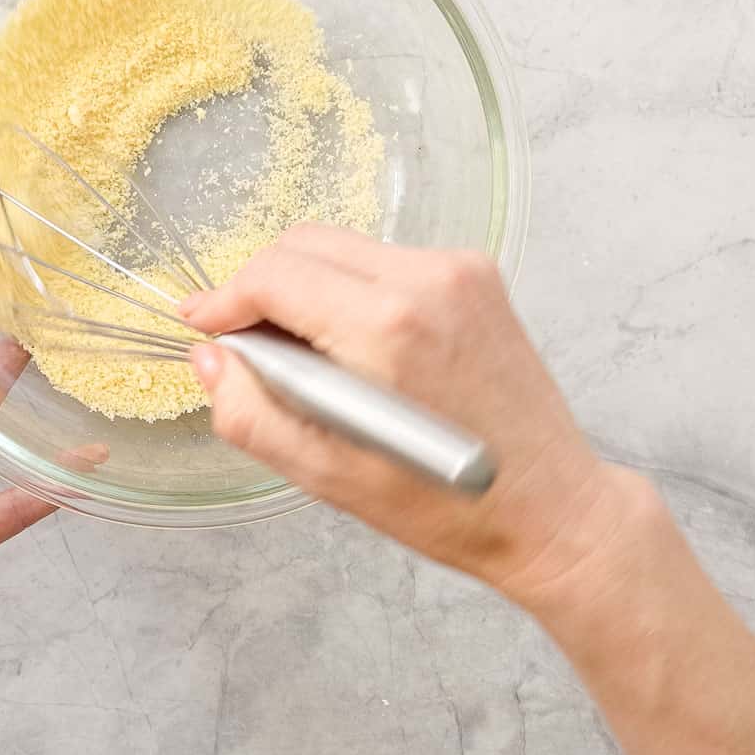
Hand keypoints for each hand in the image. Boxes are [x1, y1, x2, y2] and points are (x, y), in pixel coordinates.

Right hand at [181, 225, 624, 605]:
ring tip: (303, 353)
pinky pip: (380, 260)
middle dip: (259, 288)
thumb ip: (247, 410)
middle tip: (246, 344)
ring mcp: (457, 268)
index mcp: (386, 326)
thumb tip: (210, 357)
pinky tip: (353, 345)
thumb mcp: (324, 475)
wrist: (554, 508)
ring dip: (303, 287)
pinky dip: (348, 289)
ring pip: (339, 247)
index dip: (225, 299)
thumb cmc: (444, 506)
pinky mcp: (474, 272)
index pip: (273, 275)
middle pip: (302, 245)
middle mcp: (425, 278)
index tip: (201, 324)